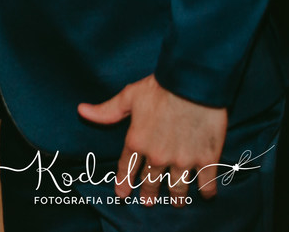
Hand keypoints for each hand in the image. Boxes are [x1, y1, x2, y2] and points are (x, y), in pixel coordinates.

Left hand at [78, 74, 227, 201]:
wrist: (192, 85)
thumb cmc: (160, 88)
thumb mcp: (128, 97)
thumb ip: (107, 110)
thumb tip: (82, 111)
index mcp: (137, 141)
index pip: (127, 168)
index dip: (124, 182)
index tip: (122, 194)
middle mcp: (158, 156)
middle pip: (151, 181)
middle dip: (149, 193)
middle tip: (148, 202)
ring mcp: (182, 160)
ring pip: (178, 187)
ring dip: (176, 197)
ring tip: (176, 204)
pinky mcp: (206, 159)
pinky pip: (206, 182)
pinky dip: (207, 191)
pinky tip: (206, 195)